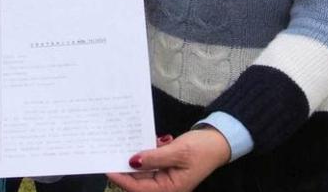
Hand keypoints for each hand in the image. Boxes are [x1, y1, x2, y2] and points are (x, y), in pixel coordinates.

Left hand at [107, 129, 230, 191]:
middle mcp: (167, 186)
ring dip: (135, 157)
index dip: (122, 178)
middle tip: (111, 152)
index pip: (139, 188)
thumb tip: (132, 161)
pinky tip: (141, 140)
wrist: (219, 141)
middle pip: (139, 180)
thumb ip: (154, 157)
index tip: (108, 167)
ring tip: (122, 144)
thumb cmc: (202, 149)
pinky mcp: (167, 166)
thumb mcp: (177, 151)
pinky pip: (150, 162)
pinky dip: (145, 152)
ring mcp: (166, 176)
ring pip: (143, 170)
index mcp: (170, 188)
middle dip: (126, 166)